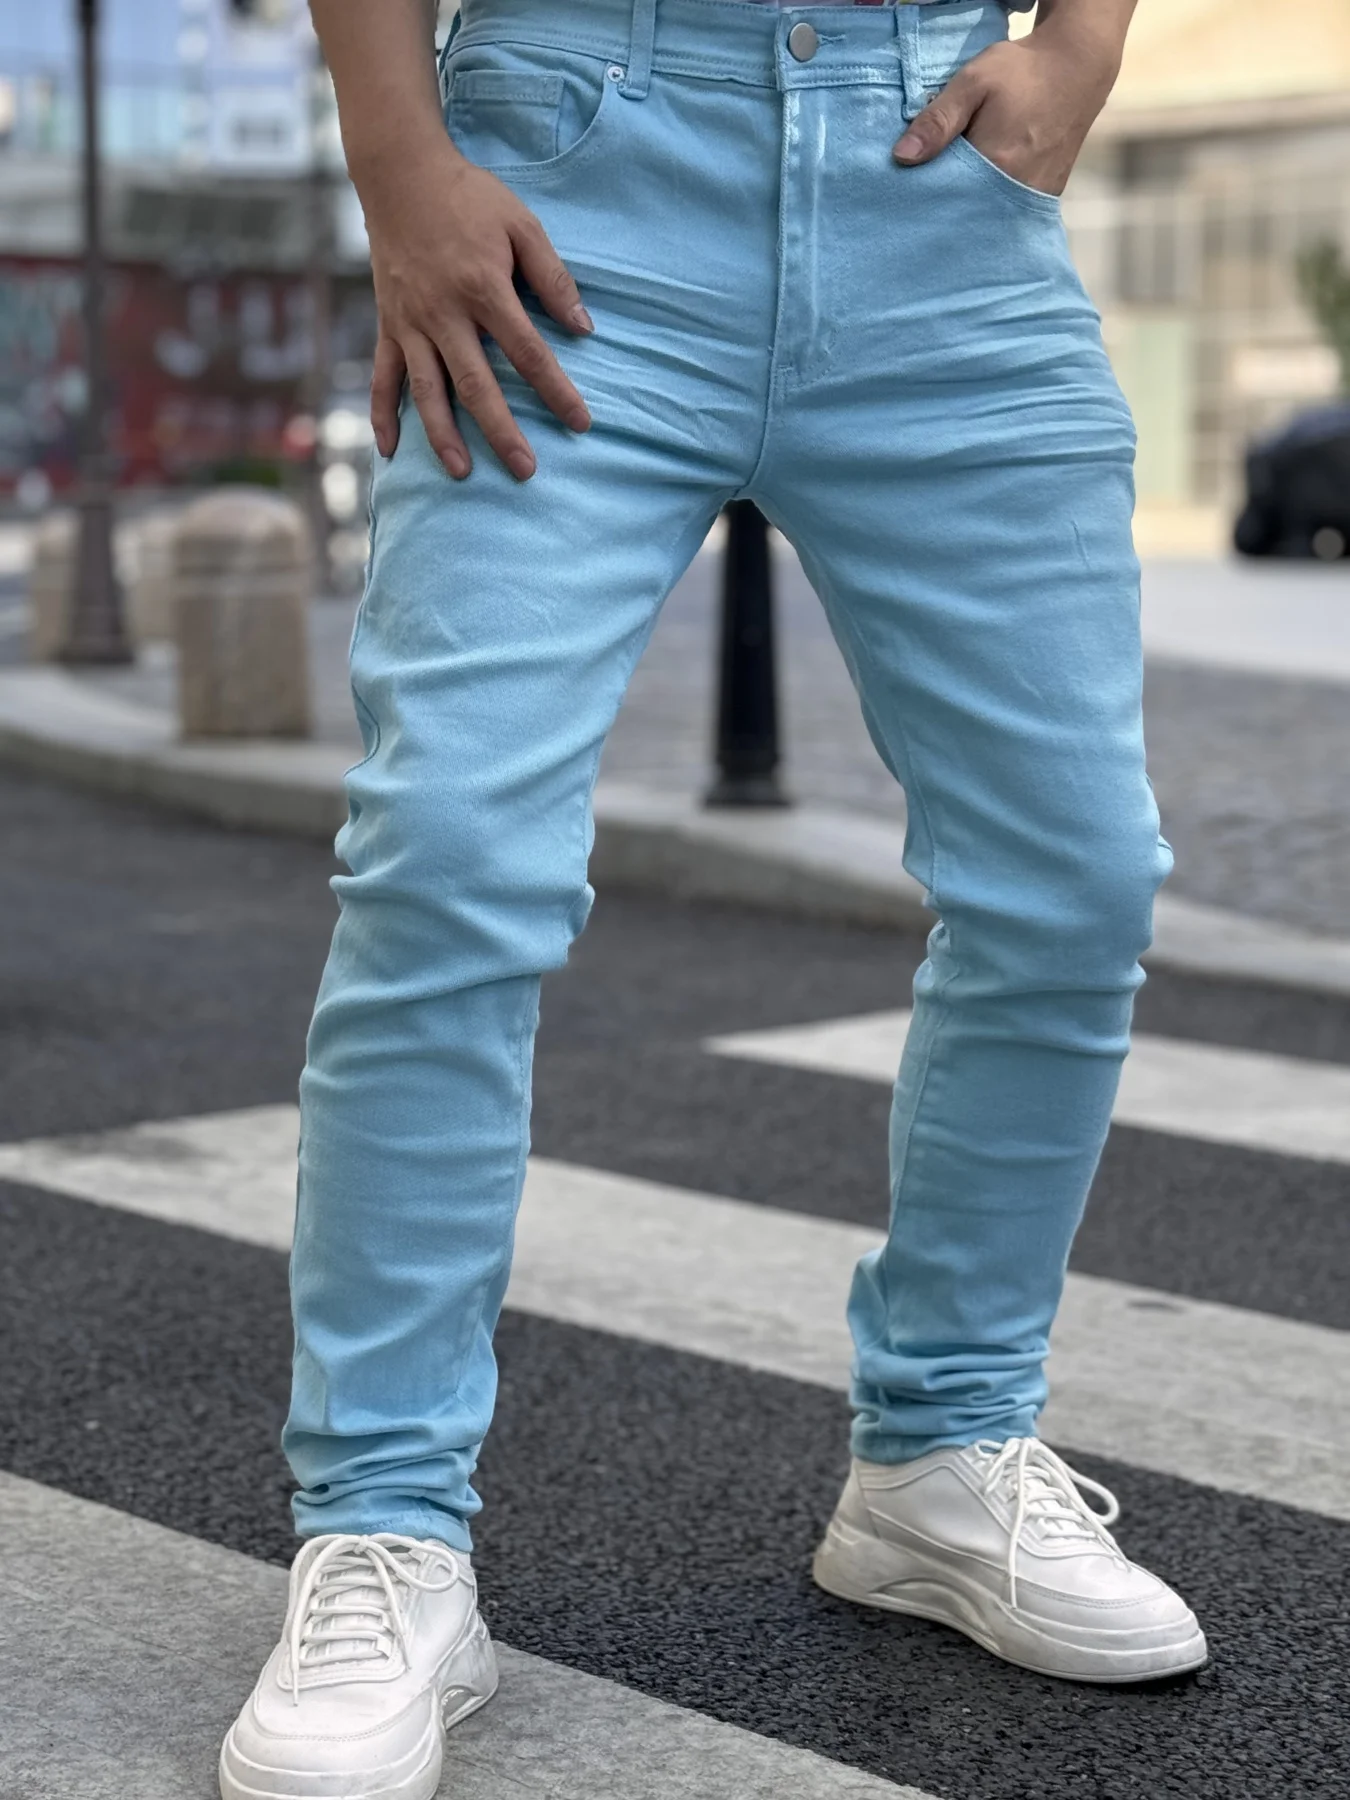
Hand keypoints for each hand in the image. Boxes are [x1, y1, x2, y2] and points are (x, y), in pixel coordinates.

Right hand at [364, 139, 592, 480]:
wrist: (401, 174)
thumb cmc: (469, 198)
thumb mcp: (522, 225)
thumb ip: (553, 278)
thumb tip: (583, 329)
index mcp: (483, 288)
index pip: (528, 352)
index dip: (556, 391)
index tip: (580, 422)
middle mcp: (443, 313)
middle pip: (477, 385)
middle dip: (502, 431)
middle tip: (525, 471)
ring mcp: (411, 323)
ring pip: (427, 390)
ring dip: (444, 435)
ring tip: (463, 472)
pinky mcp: (387, 324)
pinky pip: (383, 376)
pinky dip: (384, 414)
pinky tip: (392, 450)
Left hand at [892, 26, 1121, 197]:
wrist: (1076, 68)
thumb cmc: (1022, 73)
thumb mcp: (973, 83)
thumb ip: (938, 119)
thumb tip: (902, 156)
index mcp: (995, 165)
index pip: (945, 199)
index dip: (924, 199)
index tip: (906, 196)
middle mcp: (1016, 190)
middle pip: (966, 215)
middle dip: (944, 210)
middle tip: (922, 202)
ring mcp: (1033, 197)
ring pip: (987, 217)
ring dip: (967, 211)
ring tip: (949, 199)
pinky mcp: (1044, 197)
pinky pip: (1008, 213)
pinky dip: (989, 207)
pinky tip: (976, 196)